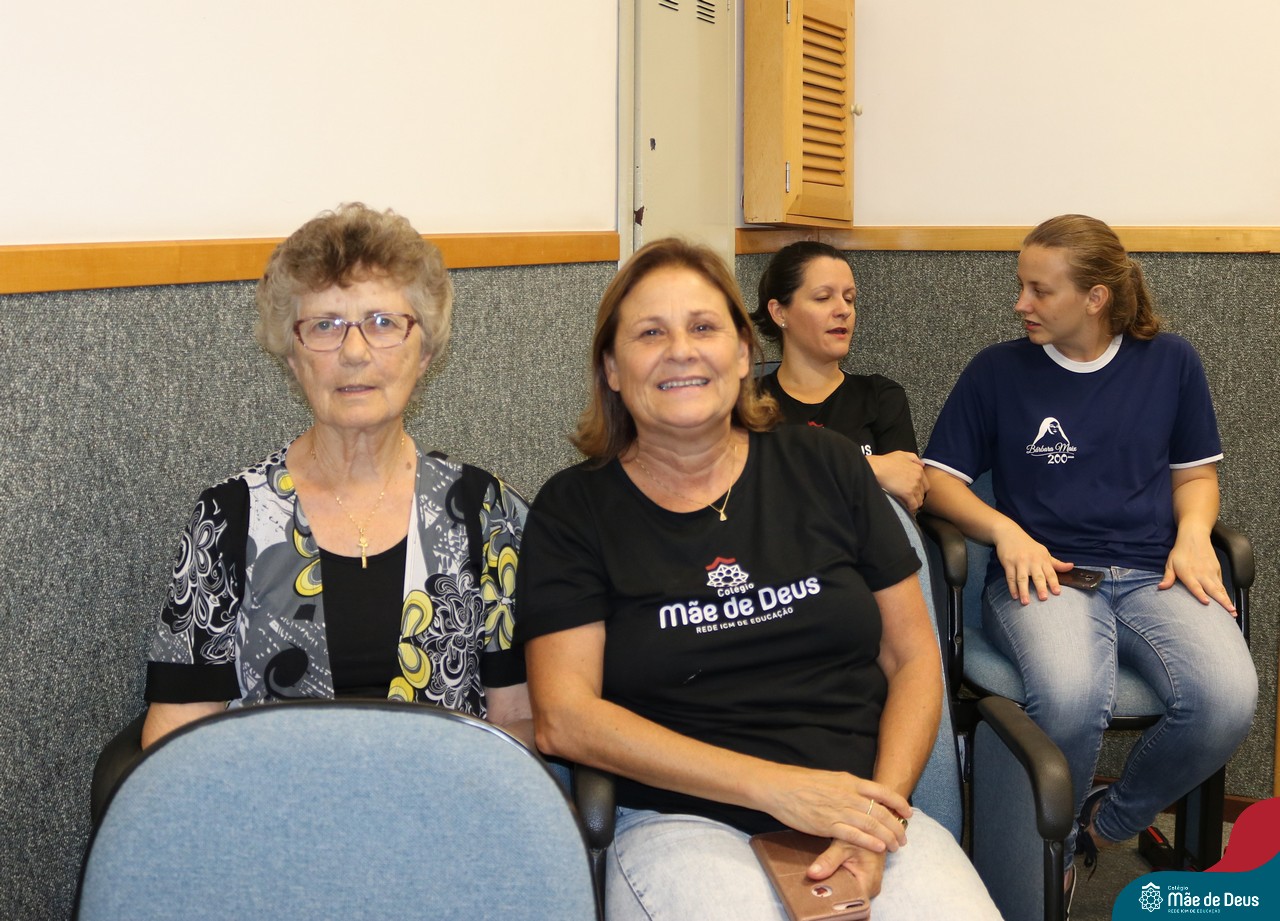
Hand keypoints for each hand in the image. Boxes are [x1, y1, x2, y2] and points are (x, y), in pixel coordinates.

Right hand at [764, 765, 910, 853]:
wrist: (779, 787)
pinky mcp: (827, 825)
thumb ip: (846, 787)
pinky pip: (854, 835)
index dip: (898, 803)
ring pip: (871, 824)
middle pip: (880, 811)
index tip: (908, 812)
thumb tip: (859, 793)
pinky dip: (869, 841)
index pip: (882, 791)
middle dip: (896, 826)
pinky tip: (879, 847)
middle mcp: (847, 794)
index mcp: (849, 781)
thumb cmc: (801, 782)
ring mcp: (838, 810)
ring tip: (896, 846)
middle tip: (904, 837)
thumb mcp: (830, 778)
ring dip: (887, 836)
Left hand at [808, 838, 887, 900]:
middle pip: (848, 899)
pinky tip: (827, 878)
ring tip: (818, 882)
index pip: (850, 901)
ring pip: (848, 893)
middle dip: (832, 893)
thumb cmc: (862, 834)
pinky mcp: (864, 882)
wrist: (874, 829)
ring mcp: (868, 886)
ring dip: (835, 888)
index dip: (833, 898)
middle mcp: (870, 888)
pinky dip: (839, 883)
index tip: (818, 893)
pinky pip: (850, 887)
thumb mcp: (843, 845)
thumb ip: (828, 860)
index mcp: (868, 882)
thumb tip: (811, 874)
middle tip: (814, 887)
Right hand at [867, 451, 928, 513]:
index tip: (914, 491)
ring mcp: (914, 486)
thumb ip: (914, 458)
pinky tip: (907, 508)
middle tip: (909, 498)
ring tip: (908, 504)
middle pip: (923, 493)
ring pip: (920, 500)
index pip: (925, 484)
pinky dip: (911, 508)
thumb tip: (921, 464)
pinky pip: (914, 505)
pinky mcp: (907, 494)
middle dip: (917, 496)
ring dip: (914, 503)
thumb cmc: (886, 461)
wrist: (877, 468)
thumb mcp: (902, 454)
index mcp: (918, 469)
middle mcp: (918, 478)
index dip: (919, 489)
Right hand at [992, 522, 1073, 604]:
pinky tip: (1014, 596)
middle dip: (1040, 587)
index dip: (1054, 582)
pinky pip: (1010, 577)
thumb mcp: (1044, 552)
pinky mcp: (1008, 563)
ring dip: (1024, 591)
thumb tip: (1072, 566)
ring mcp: (1019, 562)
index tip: (1057, 592)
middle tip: (1043, 598)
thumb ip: (1057, 563)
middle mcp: (1031, 561)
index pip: (1050, 572)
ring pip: (1022, 578)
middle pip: (1037, 576)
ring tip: (1026, 602)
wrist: (1009, 534)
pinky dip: (1012, 587)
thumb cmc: (1028, 546)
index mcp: (1042, 559)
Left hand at [1161, 531, 1235, 614]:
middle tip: (1230, 613)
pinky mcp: (1217, 569)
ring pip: (1221, 588)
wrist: (1194, 537)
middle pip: (1213, 590)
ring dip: (1228, 600)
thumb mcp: (1170, 564)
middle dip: (1223, 602)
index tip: (1207, 603)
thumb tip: (1161, 587)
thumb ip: (1168, 577)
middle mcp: (1202, 574)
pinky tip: (1229, 602)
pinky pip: (1222, 583)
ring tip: (1233, 612)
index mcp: (1189, 573)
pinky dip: (1226, 593)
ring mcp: (1211, 572)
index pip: (1195, 586)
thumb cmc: (1181, 552)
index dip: (1201, 595)